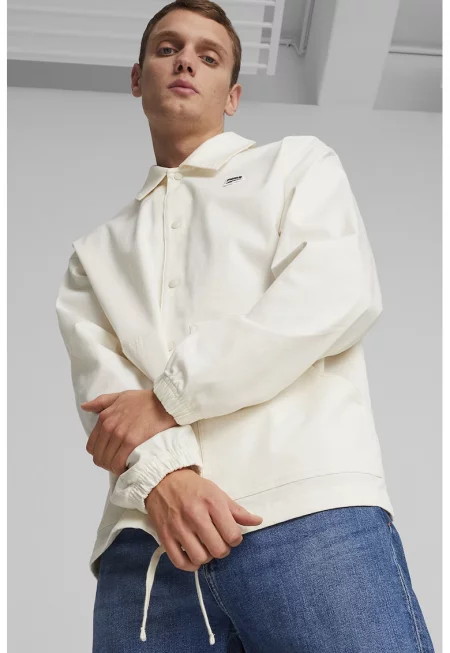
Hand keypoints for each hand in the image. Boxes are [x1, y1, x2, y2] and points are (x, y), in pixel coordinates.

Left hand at [82, 389, 177, 474]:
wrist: (165, 402)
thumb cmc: (145, 400)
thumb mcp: (120, 396)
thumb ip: (101, 402)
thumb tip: (84, 406)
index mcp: (104, 417)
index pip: (92, 446)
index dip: (100, 453)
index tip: (111, 455)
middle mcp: (109, 426)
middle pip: (99, 456)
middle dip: (107, 463)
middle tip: (119, 463)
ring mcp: (120, 434)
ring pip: (107, 461)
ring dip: (114, 467)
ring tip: (125, 466)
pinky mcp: (132, 442)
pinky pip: (119, 463)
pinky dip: (122, 468)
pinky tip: (130, 467)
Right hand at [144, 468, 263, 570]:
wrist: (163, 480)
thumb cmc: (194, 488)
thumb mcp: (217, 493)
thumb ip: (237, 510)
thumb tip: (258, 521)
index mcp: (212, 503)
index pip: (232, 535)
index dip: (235, 539)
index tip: (230, 534)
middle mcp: (195, 516)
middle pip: (218, 549)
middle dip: (222, 549)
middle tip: (219, 542)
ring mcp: (178, 527)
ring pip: (200, 558)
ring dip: (206, 557)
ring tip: (205, 547)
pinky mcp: (165, 536)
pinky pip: (180, 562)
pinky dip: (190, 565)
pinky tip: (193, 556)